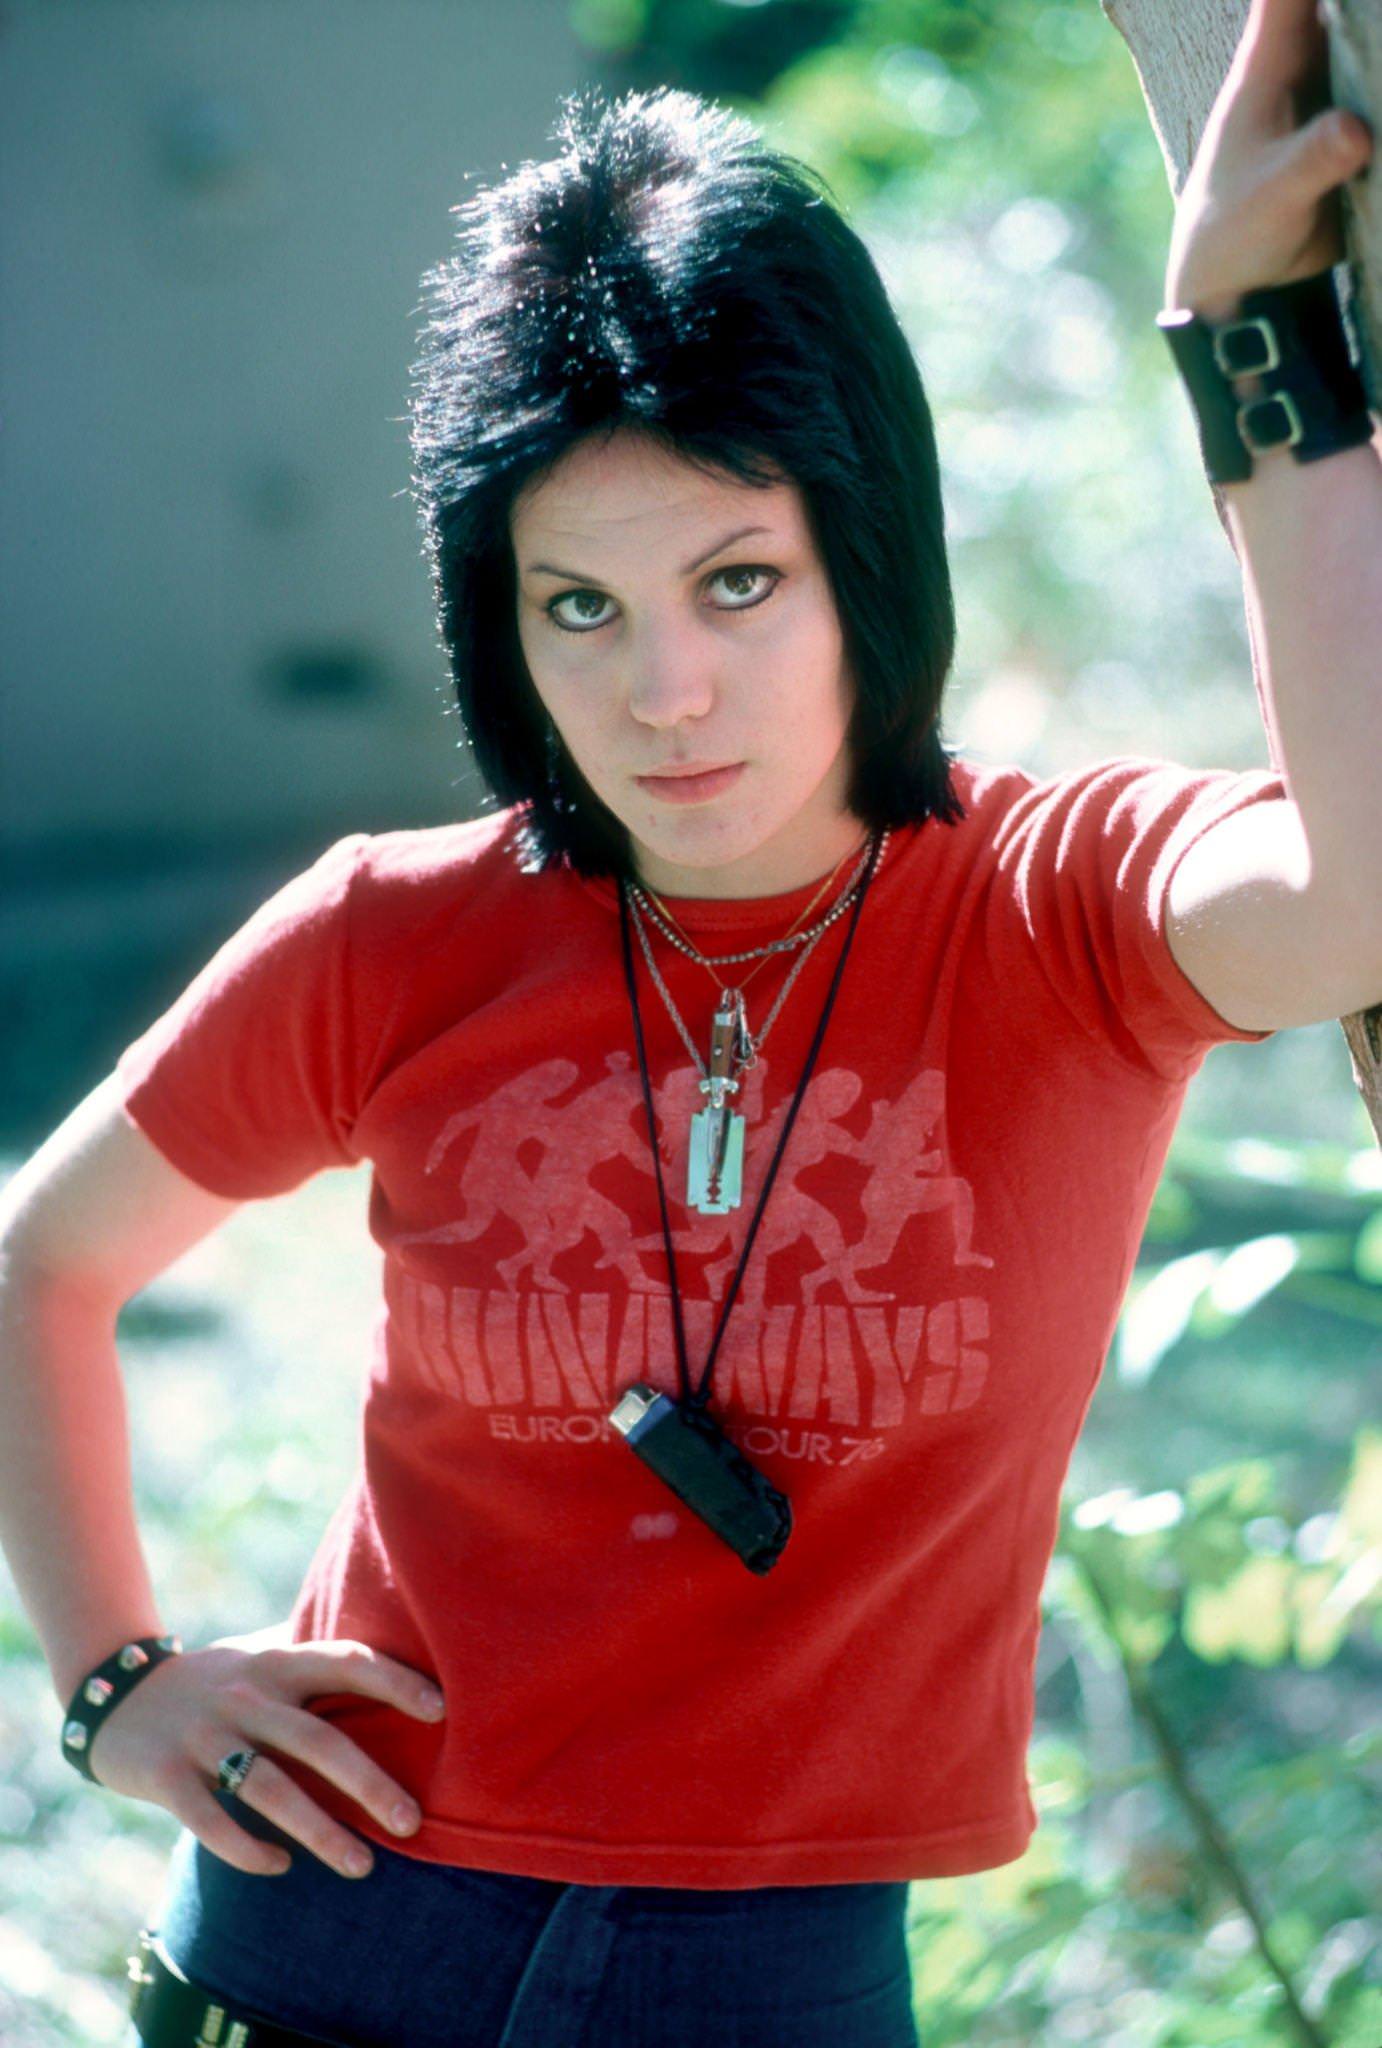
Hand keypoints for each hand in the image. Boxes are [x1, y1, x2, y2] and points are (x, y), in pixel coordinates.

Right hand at [86, 1627, 445, 1879]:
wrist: (117, 1695)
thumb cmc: (215, 1681)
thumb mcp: (262, 1658)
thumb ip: (314, 1662)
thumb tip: (397, 1658)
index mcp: (277, 1662)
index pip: (346, 1661)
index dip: (394, 1682)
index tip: (442, 1709)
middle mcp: (244, 1695)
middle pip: (316, 1740)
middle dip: (368, 1784)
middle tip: (412, 1822)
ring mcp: (203, 1736)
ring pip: (269, 1789)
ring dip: (319, 1832)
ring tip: (362, 1866)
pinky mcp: (165, 1776)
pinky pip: (211, 1821)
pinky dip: (248, 1849)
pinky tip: (280, 1865)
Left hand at [1164, 0, 1373, 321]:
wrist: (1239, 288)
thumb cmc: (1234, 235)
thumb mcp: (1273, 197)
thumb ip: (1312, 161)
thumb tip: (1355, 132)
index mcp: (1265, 69)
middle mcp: (1299, 69)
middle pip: (1341, 8)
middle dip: (1367, 11)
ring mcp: (1327, 96)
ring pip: (1367, 44)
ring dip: (1381, 39)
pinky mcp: (1352, 129)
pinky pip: (1378, 93)